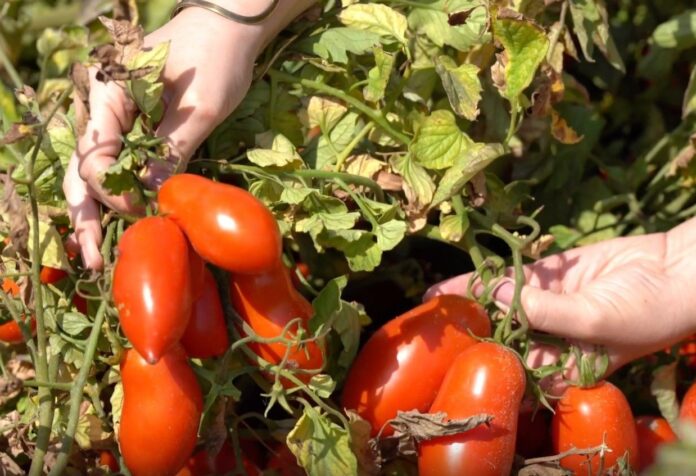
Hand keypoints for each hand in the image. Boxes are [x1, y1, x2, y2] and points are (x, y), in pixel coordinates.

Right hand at [63, 7, 258, 269]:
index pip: (94, 153)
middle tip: (93, 258)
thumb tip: (150, 194)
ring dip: (97, 210)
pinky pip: (121, 164)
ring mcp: (118, 118)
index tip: (135, 209)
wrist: (229, 28)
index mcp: (107, 94)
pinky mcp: (138, 128)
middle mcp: (103, 108)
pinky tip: (121, 221)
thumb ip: (172, 148)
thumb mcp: (199, 107)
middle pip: (83, 167)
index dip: (109, 189)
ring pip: (97, 170)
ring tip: (96, 253)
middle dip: (86, 213)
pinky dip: (120, 193)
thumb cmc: (215, 58)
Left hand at [426, 217, 695, 393]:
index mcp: (564, 369)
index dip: (482, 364)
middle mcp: (551, 342)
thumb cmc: (646, 312)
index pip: (515, 372)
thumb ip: (544, 311)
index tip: (446, 359)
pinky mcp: (550, 278)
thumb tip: (495, 295)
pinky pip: (513, 279)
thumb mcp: (594, 319)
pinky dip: (486, 278)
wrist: (677, 271)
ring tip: (430, 304)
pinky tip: (457, 281)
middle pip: (500, 337)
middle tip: (428, 330)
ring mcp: (548, 308)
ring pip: (500, 306)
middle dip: (467, 332)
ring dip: (468, 303)